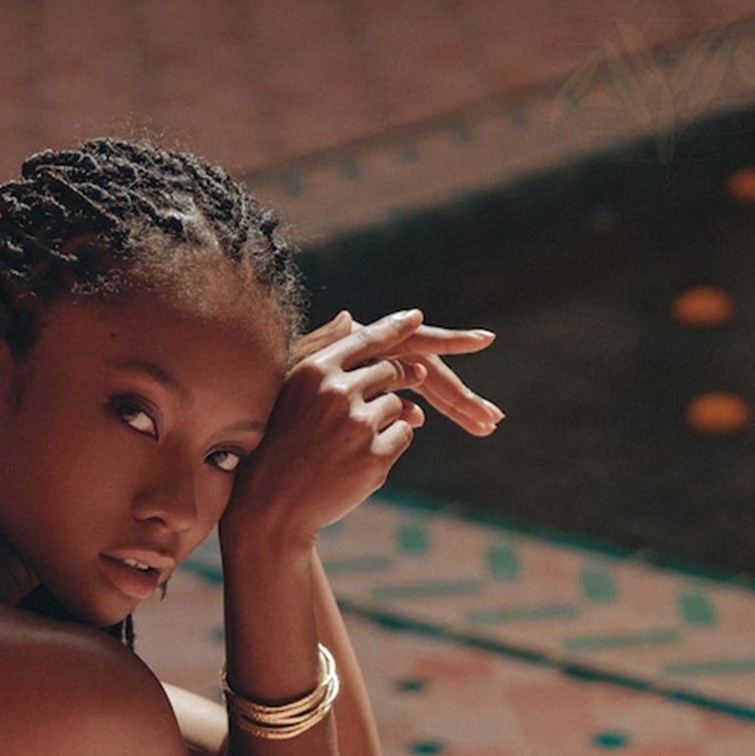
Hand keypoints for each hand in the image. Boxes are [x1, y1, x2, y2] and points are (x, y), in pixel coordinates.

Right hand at [224, 310, 434, 548]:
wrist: (271, 506)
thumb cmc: (278, 444)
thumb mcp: (290, 391)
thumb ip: (320, 352)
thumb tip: (351, 318)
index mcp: (315, 371)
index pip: (365, 339)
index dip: (394, 328)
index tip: (415, 318)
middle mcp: (337, 393)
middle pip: (388, 371)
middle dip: (398, 378)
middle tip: (402, 385)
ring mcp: (358, 426)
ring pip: (397, 406)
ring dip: (387, 419)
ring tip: (352, 442)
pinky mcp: (375, 458)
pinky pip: (404, 435)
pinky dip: (390, 444)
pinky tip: (360, 460)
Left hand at [292, 308, 502, 436]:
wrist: (262, 436)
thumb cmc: (275, 396)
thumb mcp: (296, 369)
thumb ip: (321, 344)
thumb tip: (349, 318)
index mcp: (368, 347)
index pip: (419, 343)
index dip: (452, 341)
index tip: (485, 340)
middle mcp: (377, 362)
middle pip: (431, 376)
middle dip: (462, 397)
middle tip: (493, 418)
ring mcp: (375, 386)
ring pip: (423, 395)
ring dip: (453, 409)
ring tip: (485, 425)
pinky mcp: (369, 409)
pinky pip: (400, 412)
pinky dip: (414, 418)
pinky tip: (430, 427)